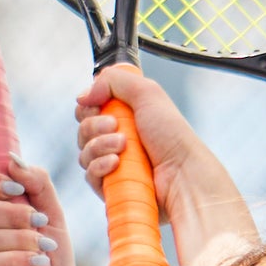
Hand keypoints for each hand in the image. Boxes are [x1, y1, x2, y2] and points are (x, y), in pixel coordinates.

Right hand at [0, 163, 66, 265]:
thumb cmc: (51, 253)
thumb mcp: (51, 211)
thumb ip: (37, 182)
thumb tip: (11, 161)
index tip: (18, 190)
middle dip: (13, 216)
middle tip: (41, 225)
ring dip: (20, 240)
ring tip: (45, 249)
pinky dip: (15, 261)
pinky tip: (38, 265)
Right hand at [76, 64, 206, 200]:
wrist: (182, 173)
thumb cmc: (172, 135)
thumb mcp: (146, 93)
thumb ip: (112, 80)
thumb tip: (83, 95)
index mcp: (125, 115)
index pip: (89, 108)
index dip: (88, 106)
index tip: (98, 105)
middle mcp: (117, 137)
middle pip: (83, 129)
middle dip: (94, 125)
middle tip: (115, 125)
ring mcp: (113, 163)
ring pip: (84, 152)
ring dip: (100, 145)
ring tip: (123, 146)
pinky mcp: (110, 185)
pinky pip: (90, 175)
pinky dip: (99, 166)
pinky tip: (116, 163)